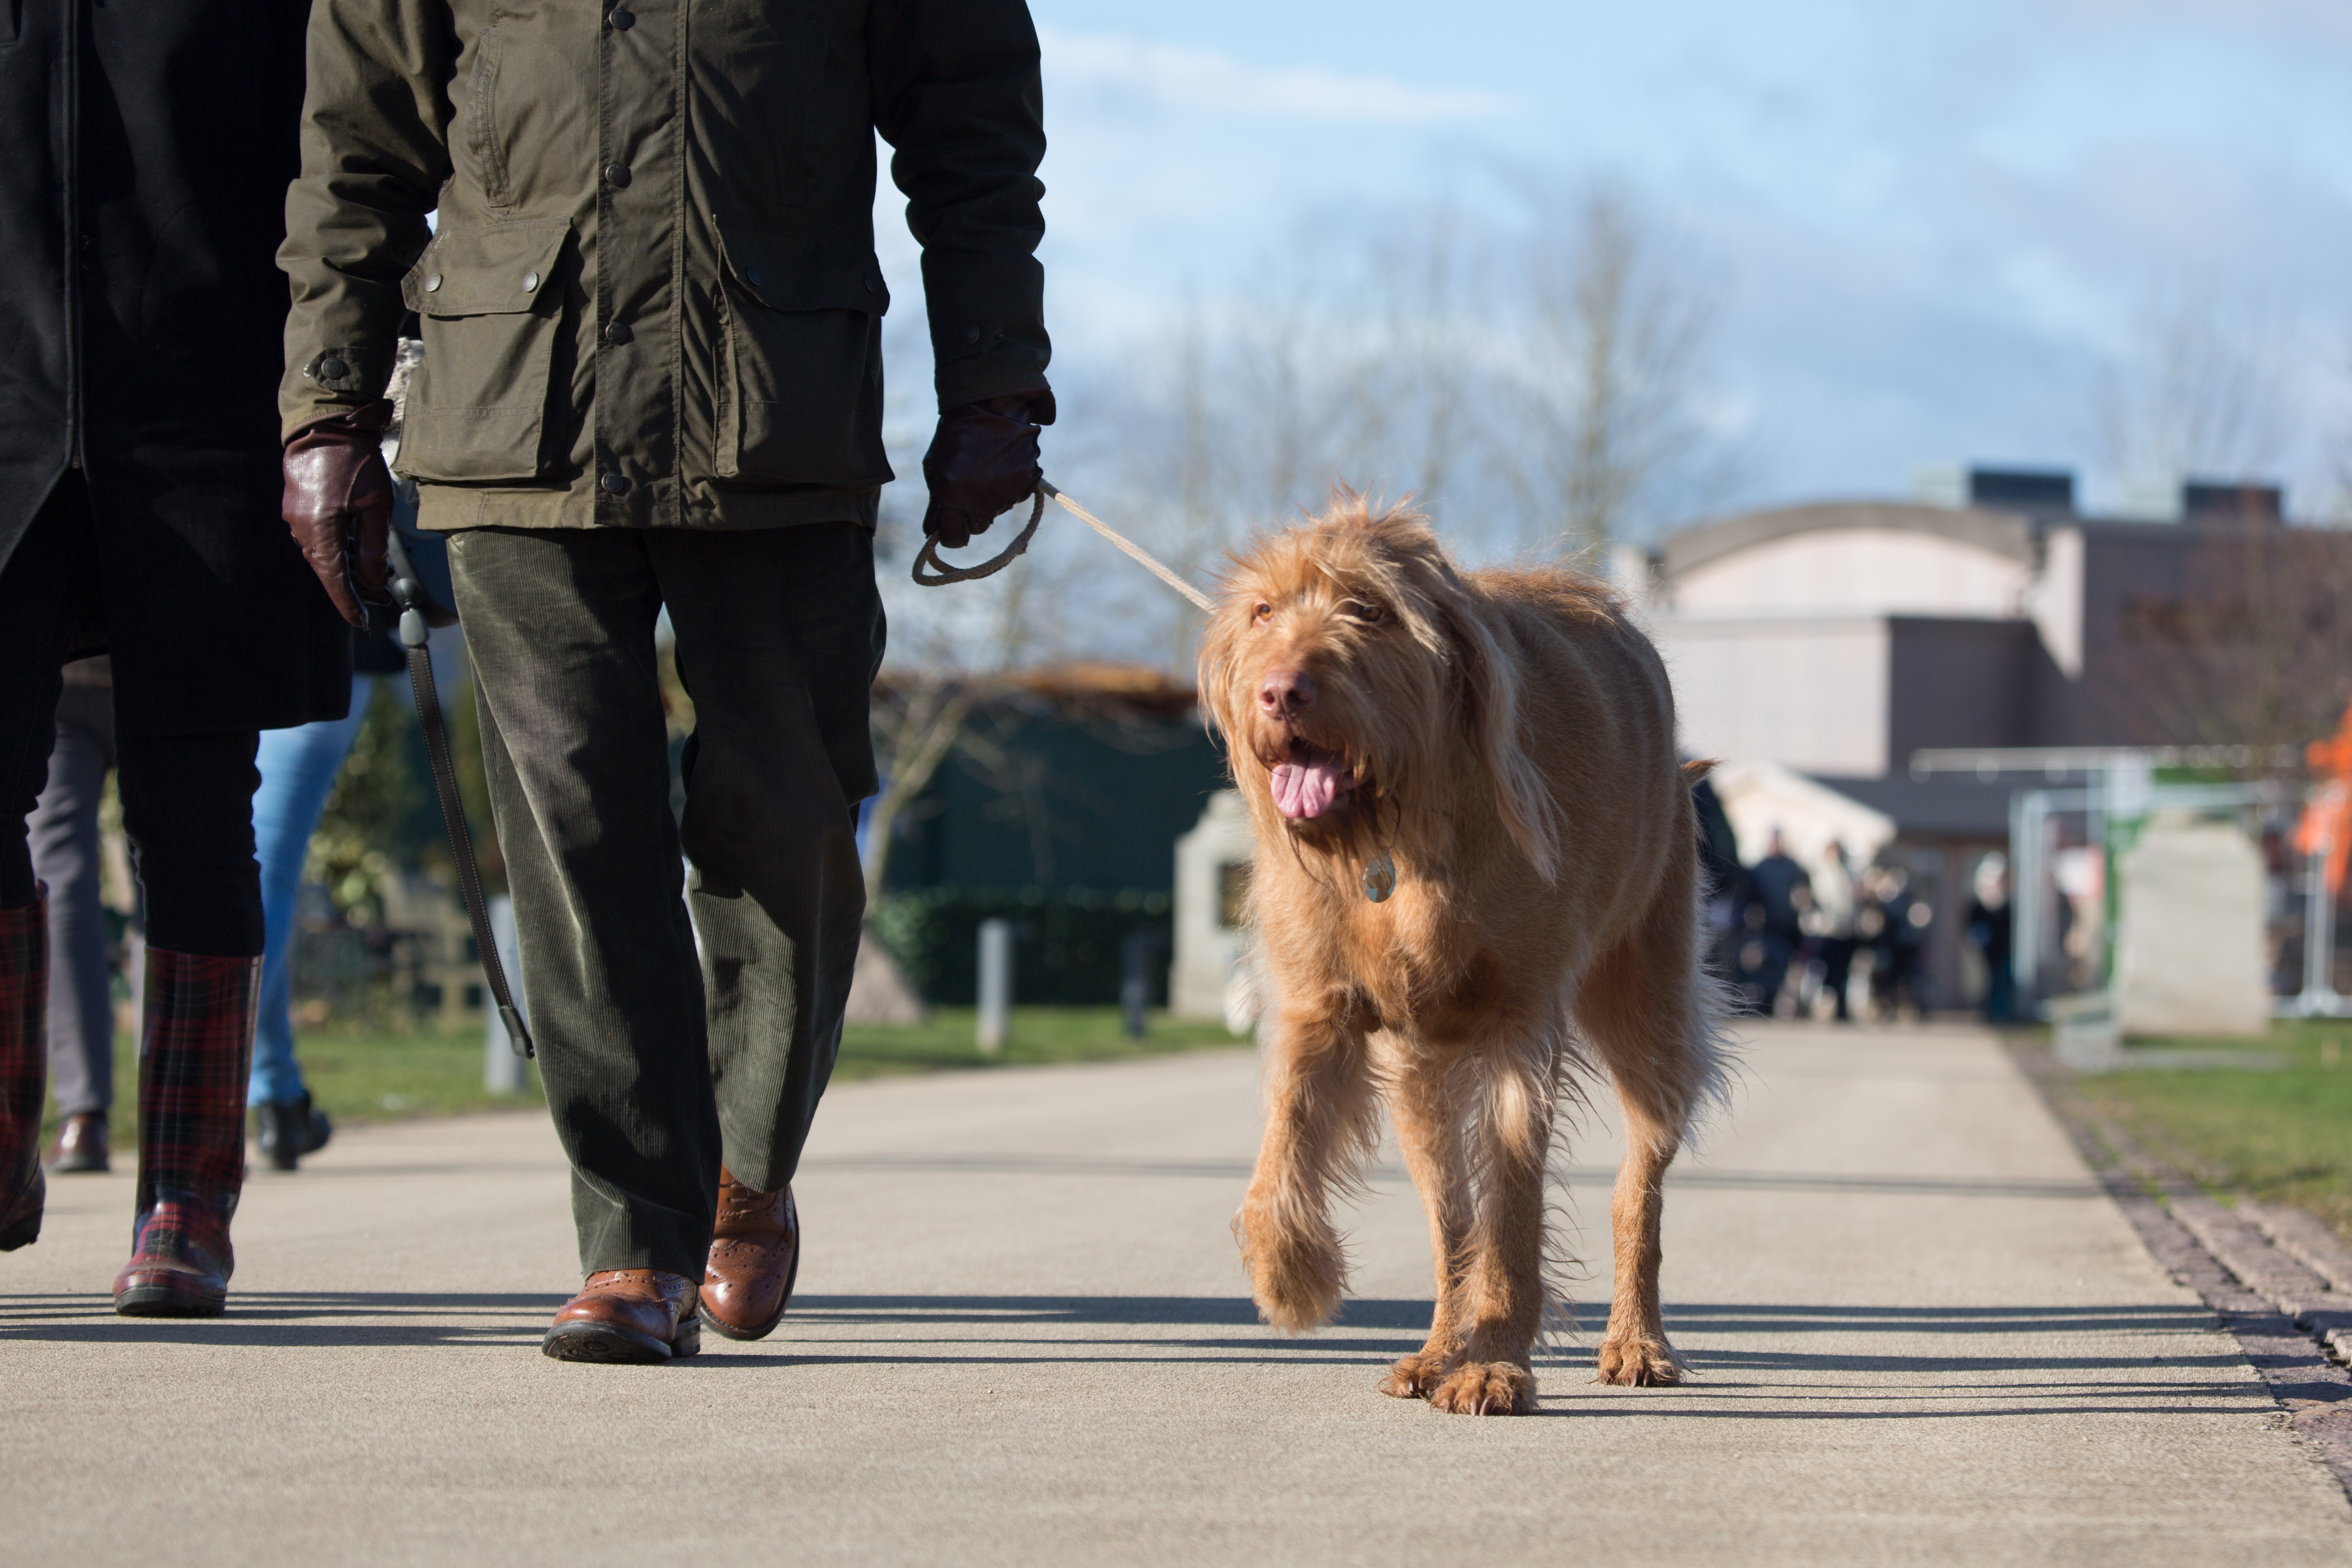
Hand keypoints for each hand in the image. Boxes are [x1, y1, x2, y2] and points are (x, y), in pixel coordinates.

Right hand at [282, 402, 395, 628]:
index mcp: (319, 529)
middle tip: (378, 600)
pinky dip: (337, 549)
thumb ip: (372, 548)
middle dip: (352, 588)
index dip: (348, 604)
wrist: (326, 423)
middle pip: (327, 571)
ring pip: (322, 555)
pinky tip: (356, 550)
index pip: (333, 579)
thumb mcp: (376, 507)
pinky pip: (317, 538)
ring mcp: (295, 517)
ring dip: (346, 568)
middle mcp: (300, 528)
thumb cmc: (355, 461)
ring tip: (375, 575)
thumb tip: (373, 583)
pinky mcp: (297, 508)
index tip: (362, 623)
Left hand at [920, 387, 1054, 549]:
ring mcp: (1006, 492)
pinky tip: (1001, 464)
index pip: (954, 539)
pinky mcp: (1027, 480)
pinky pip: (1017, 496)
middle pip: (979, 528)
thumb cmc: (955, 435)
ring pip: (998, 511)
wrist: (989, 402)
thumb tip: (930, 532)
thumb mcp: (935, 468)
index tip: (951, 526)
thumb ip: (934, 503)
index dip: (951, 535)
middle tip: (968, 489)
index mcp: (953, 498)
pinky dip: (1009, 486)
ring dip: (990, 499)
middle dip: (972, 515)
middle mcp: (982, 500)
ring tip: (985, 469)